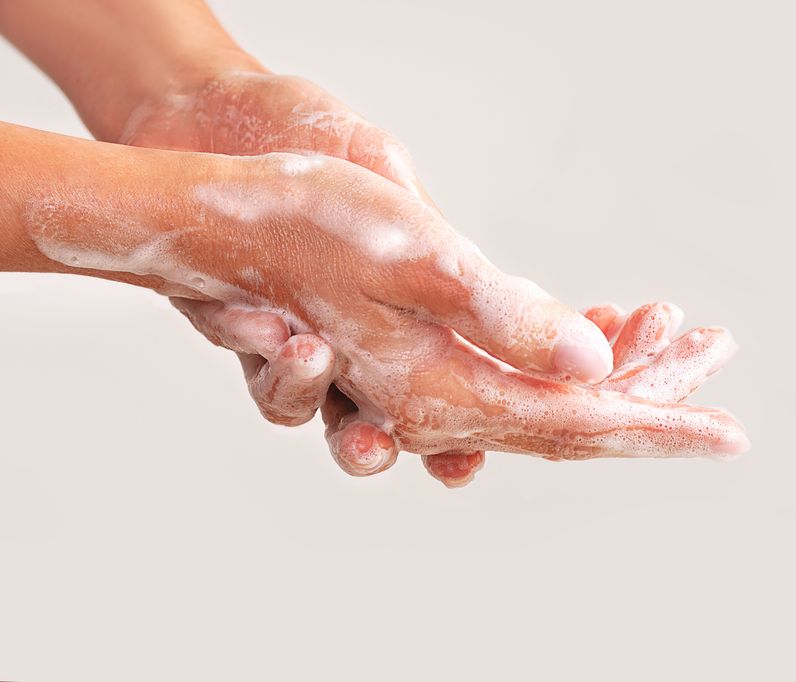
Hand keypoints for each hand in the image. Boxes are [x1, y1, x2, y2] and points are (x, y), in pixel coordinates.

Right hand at [25, 149, 746, 468]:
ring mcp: (431, 380)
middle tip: (717, 359)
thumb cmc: (307, 221)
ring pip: (549, 395)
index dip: (659, 428)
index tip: (730, 436)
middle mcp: (440, 401)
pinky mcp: (425, 346)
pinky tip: (604, 317)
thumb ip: (507, 319)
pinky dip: (570, 344)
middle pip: (573, 420)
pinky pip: (516, 366)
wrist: (222, 209)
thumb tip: (592, 368)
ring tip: (671, 329)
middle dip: (653, 398)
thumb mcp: (414, 260)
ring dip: (617, 368)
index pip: (578, 425)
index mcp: (444, 392)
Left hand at [118, 69, 499, 484]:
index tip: (464, 460)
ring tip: (309, 354)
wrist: (223, 119)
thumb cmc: (318, 147)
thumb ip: (448, 254)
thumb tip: (550, 323)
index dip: (456, 430)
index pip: (447, 387)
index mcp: (408, 310)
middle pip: (371, 422)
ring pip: (297, 403)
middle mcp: (349, 337)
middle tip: (377, 444)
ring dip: (301, 392)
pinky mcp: (231, 320)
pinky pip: (241, 347)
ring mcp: (289, 332)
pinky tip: (262, 316)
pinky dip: (251, 336)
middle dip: (373, 444)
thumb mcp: (395, 187)